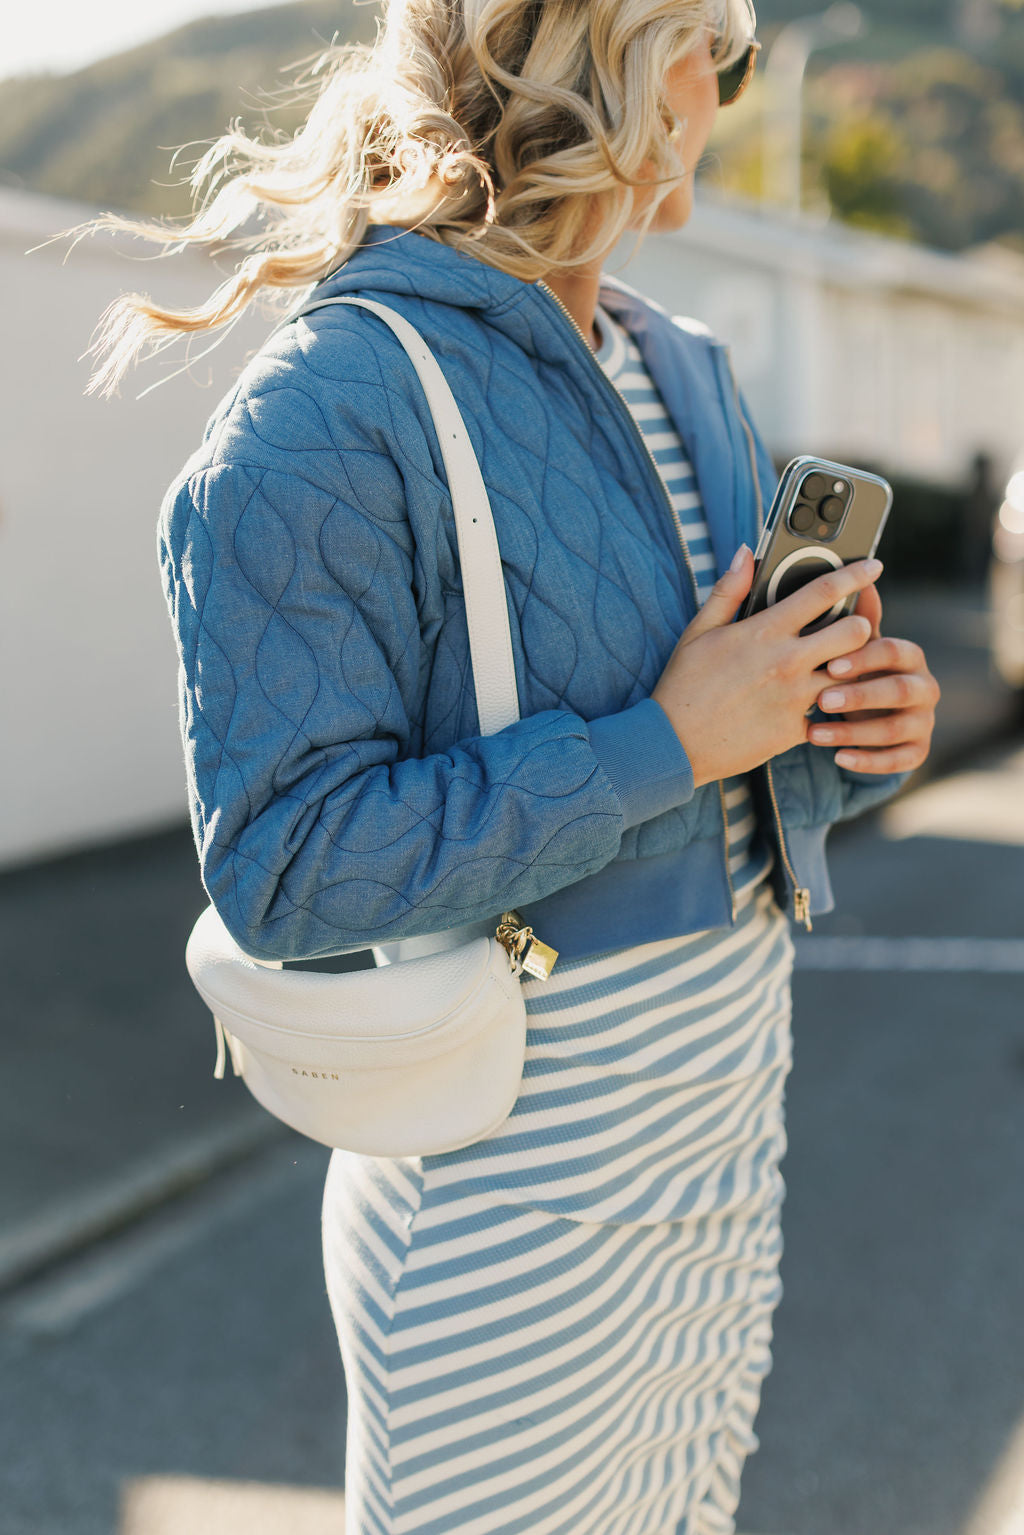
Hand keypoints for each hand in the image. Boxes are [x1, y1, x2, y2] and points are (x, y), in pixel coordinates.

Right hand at [651, 547, 883, 787]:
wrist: (674, 744)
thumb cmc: (684, 684)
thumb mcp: (699, 631)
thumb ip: (729, 590)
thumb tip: (746, 553)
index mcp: (765, 631)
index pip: (823, 592)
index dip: (855, 574)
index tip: (873, 566)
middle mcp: (787, 662)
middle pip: (854, 633)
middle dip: (860, 627)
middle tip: (852, 630)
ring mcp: (794, 698)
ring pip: (850, 677)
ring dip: (848, 671)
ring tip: (837, 671)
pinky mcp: (795, 731)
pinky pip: (828, 717)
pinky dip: (825, 712)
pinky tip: (813, 708)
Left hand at [807, 583, 940, 774]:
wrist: (869, 714)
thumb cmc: (857, 671)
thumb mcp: (855, 647)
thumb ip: (856, 620)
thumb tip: (860, 579)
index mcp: (909, 655)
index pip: (894, 651)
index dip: (864, 658)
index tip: (829, 664)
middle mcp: (924, 686)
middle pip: (900, 690)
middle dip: (861, 695)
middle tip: (822, 699)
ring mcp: (924, 721)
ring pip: (896, 729)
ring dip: (855, 732)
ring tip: (815, 734)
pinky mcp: (918, 751)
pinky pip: (900, 760)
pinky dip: (869, 761)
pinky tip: (839, 759)